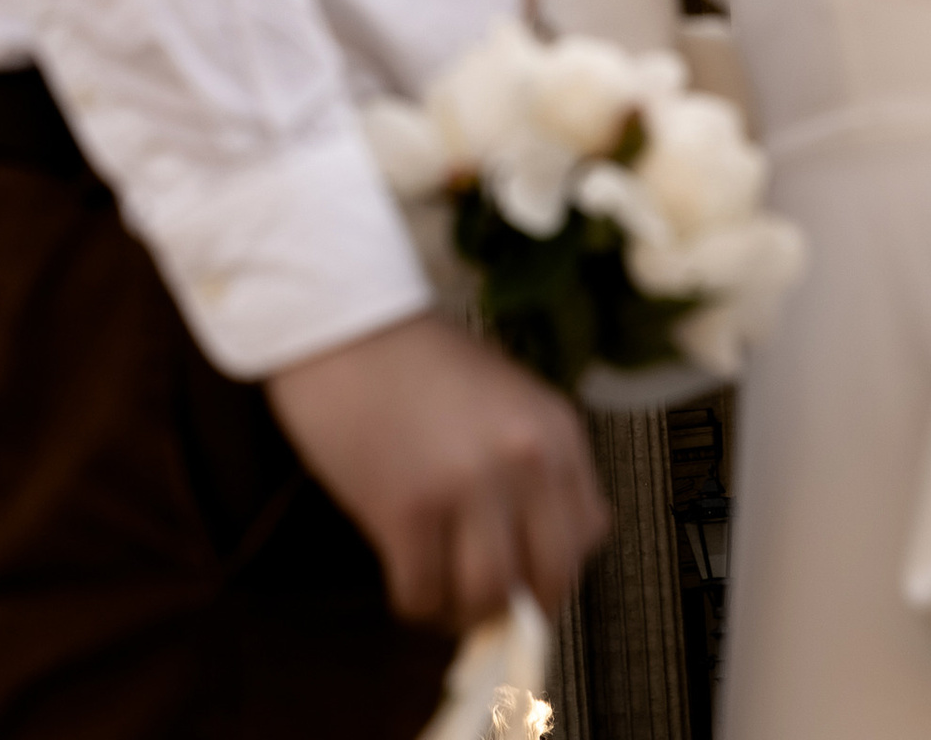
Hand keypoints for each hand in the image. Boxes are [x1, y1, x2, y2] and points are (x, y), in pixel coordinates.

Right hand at [266, 312, 607, 628]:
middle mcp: (525, 460)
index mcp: (556, 429)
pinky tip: (399, 567)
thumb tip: (534, 559)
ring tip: (435, 582)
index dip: (552, 565)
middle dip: (515, 605)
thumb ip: (532, 468)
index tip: (520, 568)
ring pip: (486, 600)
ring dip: (459, 609)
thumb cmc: (419, 362)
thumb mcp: (506, 401)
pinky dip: (413, 600)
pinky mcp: (407, 509)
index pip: (587, 536)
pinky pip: (423, 595)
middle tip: (478, 595)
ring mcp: (467, 486)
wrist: (343, 323)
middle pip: (548, 580)